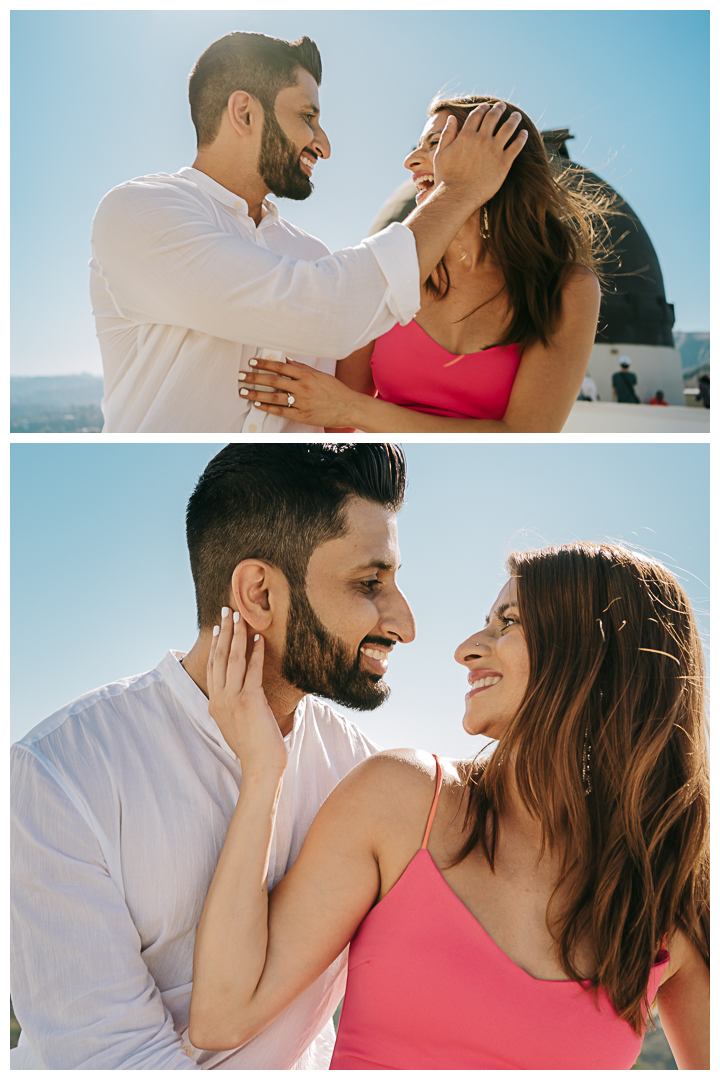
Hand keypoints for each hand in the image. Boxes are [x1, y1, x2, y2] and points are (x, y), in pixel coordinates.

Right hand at [207, 608, 287, 777]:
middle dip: (224, 631)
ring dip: (237, 635)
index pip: (212, 667)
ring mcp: (233, 699)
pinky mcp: (249, 701)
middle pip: (219, 657)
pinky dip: (255, 653)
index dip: (215, 645)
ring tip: (241, 616)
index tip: (218, 627)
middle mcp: (220, 699)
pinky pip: (252, 670)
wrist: (260, 767)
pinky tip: (259, 639)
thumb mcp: (236, 724)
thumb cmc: (254, 747)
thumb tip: (241, 693)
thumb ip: (234, 706)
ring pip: (232, 659)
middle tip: (227, 610)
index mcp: (215, 704)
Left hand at [239, 358, 360, 427]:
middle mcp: (303, 388)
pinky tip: (257, 404)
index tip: (251, 362)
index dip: (264, 364)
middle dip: (254, 378)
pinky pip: (281, 411)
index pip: (280, 367)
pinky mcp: (302, 416)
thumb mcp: (320, 375)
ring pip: (274, 397)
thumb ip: (302, 368)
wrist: (349, 407)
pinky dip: (268, 407)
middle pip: (273, 381)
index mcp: (307, 375)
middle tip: (241, 376)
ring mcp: (302, 402)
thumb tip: (286, 361)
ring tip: (243, 391)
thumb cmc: (335, 390)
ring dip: (256, 394)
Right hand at [432, 100, 527, 208]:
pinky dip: (522, 137)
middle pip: (493, 117)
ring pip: (508, 128)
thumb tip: (452, 118)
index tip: (486, 106)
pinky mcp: (504, 163)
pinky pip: (517, 146)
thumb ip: (447, 134)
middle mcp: (481, 139)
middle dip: (499, 108)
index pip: (477, 114)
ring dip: (514, 119)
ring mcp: (494, 150)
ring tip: (517, 116)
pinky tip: (524, 133)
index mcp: (466, 135)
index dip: (483, 108)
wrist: (457, 197)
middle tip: (502, 106)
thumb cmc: (446, 178)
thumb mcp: (441, 154)